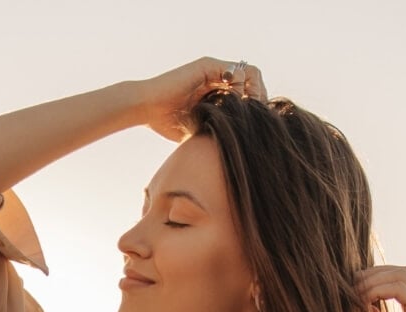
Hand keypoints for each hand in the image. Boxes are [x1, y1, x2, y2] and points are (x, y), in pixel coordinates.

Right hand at [136, 57, 267, 141]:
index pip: (248, 92)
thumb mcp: (200, 130)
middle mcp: (217, 77)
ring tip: (248, 107)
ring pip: (249, 72)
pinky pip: (235, 70)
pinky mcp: (207, 66)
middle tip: (258, 114)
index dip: (256, 105)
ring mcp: (213, 70)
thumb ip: (216, 132)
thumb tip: (236, 152)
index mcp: (217, 90)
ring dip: (254, 90)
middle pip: (254, 79)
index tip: (257, 122)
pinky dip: (240, 85)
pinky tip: (234, 100)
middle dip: (260, 96)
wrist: (146, 109)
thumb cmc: (166, 123)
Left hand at [355, 265, 405, 311]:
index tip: (354, 287)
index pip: (401, 281)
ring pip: (401, 275)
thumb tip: (364, 308)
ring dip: (375, 278)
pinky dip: (379, 289)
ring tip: (355, 290)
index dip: (378, 279)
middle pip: (402, 272)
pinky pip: (400, 288)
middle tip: (352, 282)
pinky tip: (364, 299)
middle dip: (375, 272)